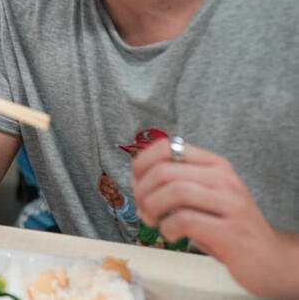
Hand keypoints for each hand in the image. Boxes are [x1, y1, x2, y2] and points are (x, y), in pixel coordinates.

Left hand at [132, 139, 298, 297]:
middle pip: (165, 171)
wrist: (269, 258)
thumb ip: (175, 183)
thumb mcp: (204, 196)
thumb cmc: (227, 226)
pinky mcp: (231, 232)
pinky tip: (171, 235)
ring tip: (152, 220)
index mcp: (215, 164)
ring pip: (174, 192)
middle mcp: (225, 179)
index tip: (135, 181)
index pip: (167, 146)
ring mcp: (231, 204)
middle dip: (142, 191)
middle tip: (141, 208)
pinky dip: (167, 228)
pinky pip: (185, 220)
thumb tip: (136, 180)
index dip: (141, 162)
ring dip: (152, 208)